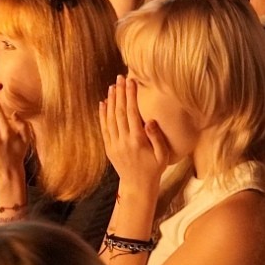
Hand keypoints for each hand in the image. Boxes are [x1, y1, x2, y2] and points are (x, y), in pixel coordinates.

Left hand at [99, 76, 168, 192]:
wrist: (137, 186)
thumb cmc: (154, 169)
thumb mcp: (162, 155)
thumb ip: (157, 138)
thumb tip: (150, 120)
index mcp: (137, 140)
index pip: (132, 113)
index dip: (131, 96)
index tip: (131, 82)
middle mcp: (123, 141)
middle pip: (119, 112)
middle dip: (120, 93)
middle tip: (120, 78)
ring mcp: (114, 144)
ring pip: (110, 118)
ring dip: (111, 101)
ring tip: (112, 86)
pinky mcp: (109, 148)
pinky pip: (104, 128)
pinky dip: (102, 115)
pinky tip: (103, 103)